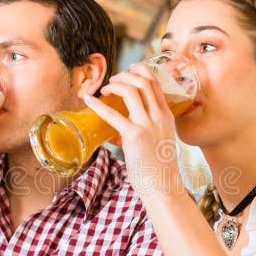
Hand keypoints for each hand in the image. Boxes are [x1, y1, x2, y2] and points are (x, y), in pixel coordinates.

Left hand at [83, 64, 181, 196]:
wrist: (163, 186)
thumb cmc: (158, 168)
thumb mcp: (158, 143)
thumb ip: (142, 133)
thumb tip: (115, 135)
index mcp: (166, 115)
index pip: (155, 83)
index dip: (141, 71)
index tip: (129, 70)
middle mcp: (159, 116)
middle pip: (143, 81)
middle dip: (125, 75)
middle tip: (113, 80)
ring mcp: (147, 125)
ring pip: (131, 90)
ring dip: (115, 84)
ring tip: (106, 88)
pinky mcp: (134, 136)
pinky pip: (112, 114)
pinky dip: (98, 104)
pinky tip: (88, 100)